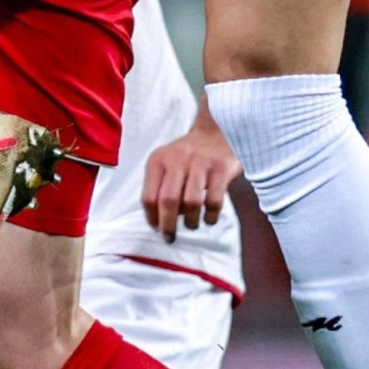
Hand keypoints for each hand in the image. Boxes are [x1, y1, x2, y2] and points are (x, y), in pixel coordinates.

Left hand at [142, 119, 241, 240]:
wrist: (216, 131)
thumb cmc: (187, 155)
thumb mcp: (166, 162)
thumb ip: (159, 186)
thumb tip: (158, 221)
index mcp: (158, 160)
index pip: (148, 196)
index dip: (151, 217)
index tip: (156, 228)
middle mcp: (177, 160)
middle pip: (168, 201)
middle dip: (168, 225)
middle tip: (170, 237)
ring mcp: (200, 163)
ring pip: (191, 202)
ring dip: (190, 221)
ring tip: (192, 225)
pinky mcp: (221, 169)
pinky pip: (214, 201)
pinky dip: (210, 215)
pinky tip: (209, 218)